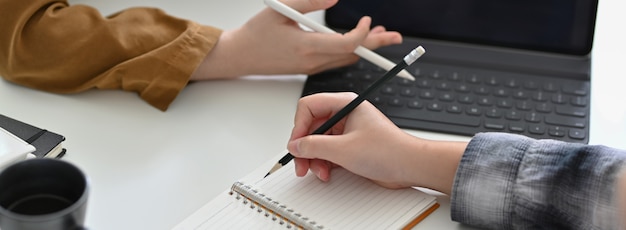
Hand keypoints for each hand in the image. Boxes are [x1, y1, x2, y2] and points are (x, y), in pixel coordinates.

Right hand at [191, 0, 402, 79]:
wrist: (240, 57)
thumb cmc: (255, 33)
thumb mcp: (281, 10)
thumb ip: (310, 2)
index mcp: (306, 47)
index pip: (345, 45)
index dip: (362, 34)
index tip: (367, 20)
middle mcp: (312, 61)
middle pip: (353, 55)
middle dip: (377, 45)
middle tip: (396, 37)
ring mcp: (311, 67)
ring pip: (347, 60)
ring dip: (365, 48)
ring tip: (382, 36)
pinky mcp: (308, 68)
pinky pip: (336, 62)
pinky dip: (351, 52)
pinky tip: (359, 43)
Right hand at [287, 92, 466, 193]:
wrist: (409, 166)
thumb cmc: (388, 151)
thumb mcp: (343, 149)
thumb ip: (313, 146)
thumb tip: (296, 145)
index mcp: (345, 104)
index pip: (309, 107)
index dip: (299, 127)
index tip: (297, 145)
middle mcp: (345, 115)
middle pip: (311, 127)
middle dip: (305, 147)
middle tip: (301, 163)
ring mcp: (347, 131)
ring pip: (318, 142)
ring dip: (314, 158)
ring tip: (319, 171)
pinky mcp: (351, 146)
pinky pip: (328, 151)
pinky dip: (324, 163)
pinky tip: (327, 172)